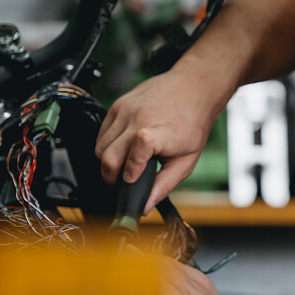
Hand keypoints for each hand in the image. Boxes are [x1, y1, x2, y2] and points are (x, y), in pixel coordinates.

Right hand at [96, 67, 221, 212]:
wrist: (193, 88)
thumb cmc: (193, 122)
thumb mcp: (187, 159)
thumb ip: (165, 184)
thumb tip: (145, 206)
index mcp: (161, 132)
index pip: (139, 148)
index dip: (131, 169)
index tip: (132, 179)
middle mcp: (140, 119)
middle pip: (107, 156)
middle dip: (111, 175)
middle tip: (122, 181)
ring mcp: (126, 110)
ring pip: (100, 146)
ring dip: (108, 161)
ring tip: (124, 164)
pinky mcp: (118, 104)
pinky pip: (101, 133)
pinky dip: (107, 145)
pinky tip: (123, 147)